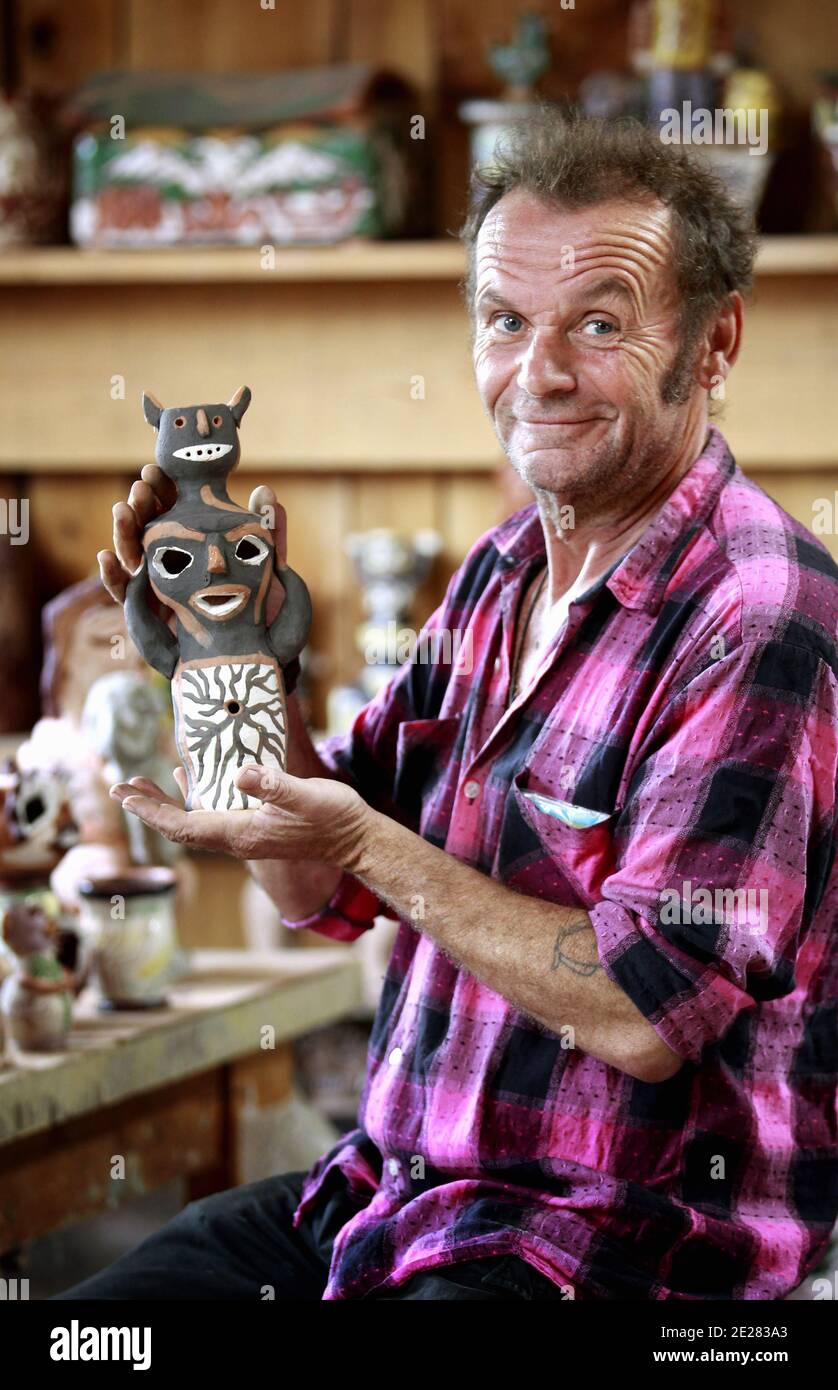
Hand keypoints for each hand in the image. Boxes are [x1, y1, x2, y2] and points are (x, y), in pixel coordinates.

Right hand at [97, 475, 288, 627]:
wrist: (244, 657)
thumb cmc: (255, 613)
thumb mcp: (264, 569)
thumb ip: (266, 533)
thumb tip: (267, 490)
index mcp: (193, 548)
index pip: (172, 512)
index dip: (162, 492)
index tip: (156, 470)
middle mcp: (168, 564)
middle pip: (146, 528)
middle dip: (140, 506)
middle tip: (140, 487)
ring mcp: (152, 586)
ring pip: (130, 554)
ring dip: (123, 532)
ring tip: (122, 511)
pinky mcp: (142, 613)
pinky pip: (121, 593)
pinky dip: (111, 575)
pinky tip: (106, 557)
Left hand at [109, 764, 372, 872]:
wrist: (356, 840)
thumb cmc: (333, 818)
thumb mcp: (305, 796)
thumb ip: (273, 786)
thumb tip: (240, 773)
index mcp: (240, 833)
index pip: (183, 825)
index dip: (151, 811)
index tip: (125, 795)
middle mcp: (237, 836)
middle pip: (180, 824)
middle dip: (149, 807)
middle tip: (119, 787)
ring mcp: (246, 832)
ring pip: (194, 818)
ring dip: (166, 803)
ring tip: (140, 785)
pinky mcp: (256, 824)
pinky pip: (214, 811)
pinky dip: (194, 795)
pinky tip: (187, 778)